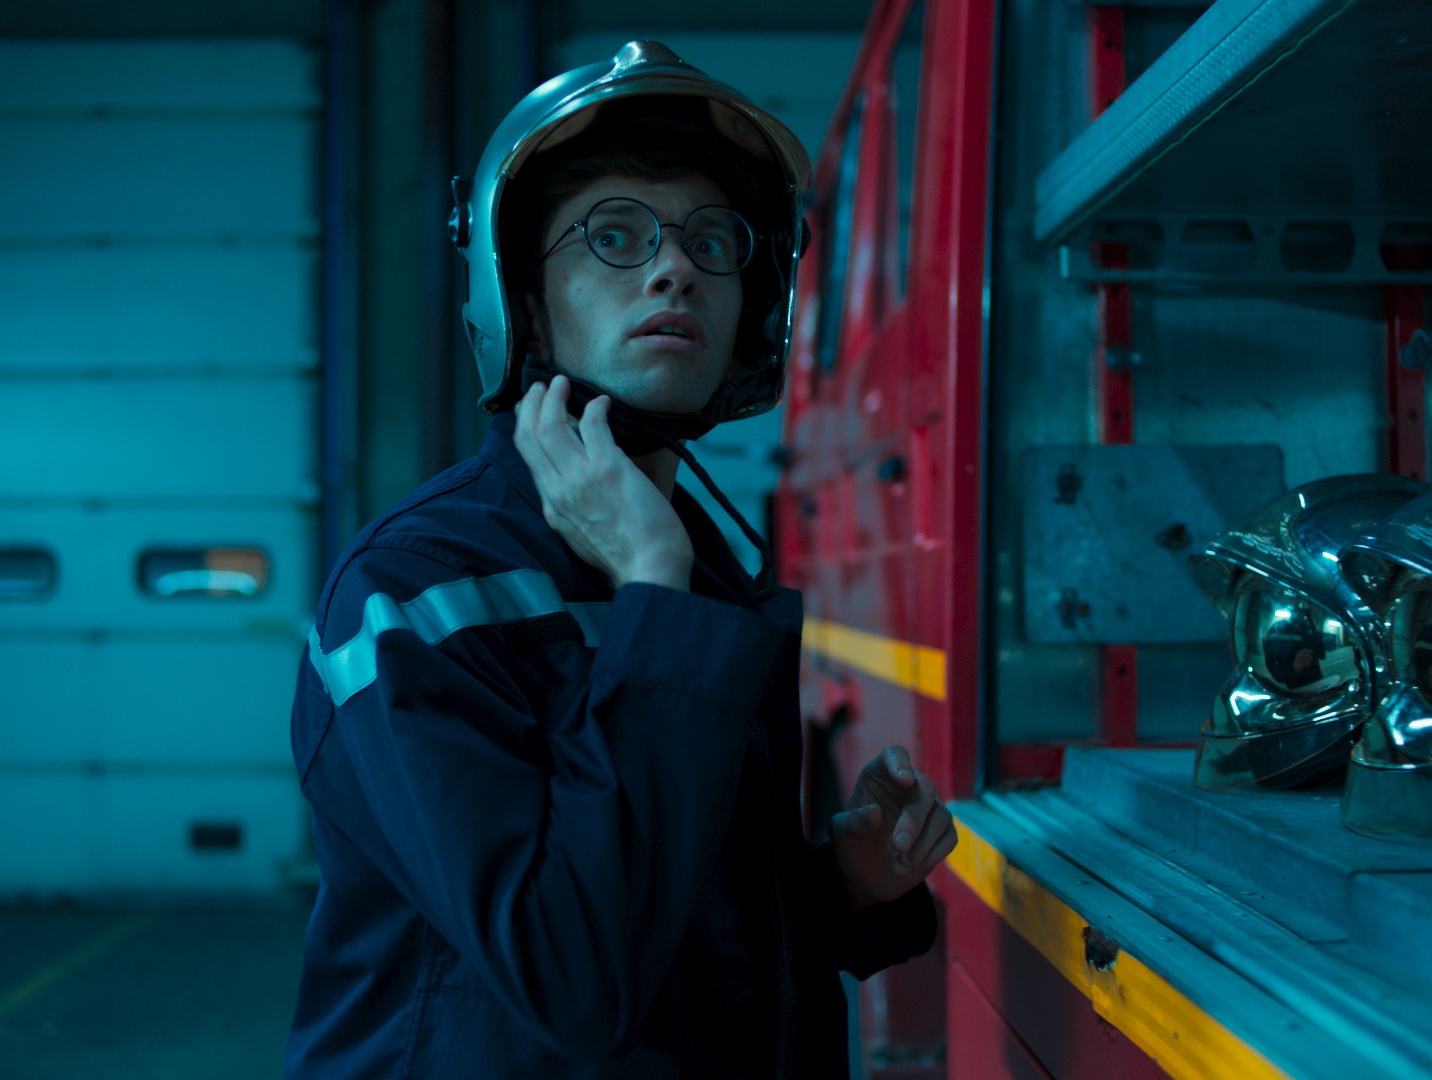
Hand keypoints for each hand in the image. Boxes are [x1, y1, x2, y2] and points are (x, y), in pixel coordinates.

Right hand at [514, 376, 692, 590]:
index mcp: (553, 507)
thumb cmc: (629, 556)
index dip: (525, 427)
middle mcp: (558, 491)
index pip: (528, 457)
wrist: (649, 569)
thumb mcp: (585, 536)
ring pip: (549, 426)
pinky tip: (604, 403)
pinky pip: (592, 425)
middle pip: (529, 436)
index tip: (531, 410)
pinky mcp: (607, 469)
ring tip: (562, 384)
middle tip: (542, 387)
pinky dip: (596, 407)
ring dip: (553, 398)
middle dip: (531, 405)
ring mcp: (579, 479)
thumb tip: (582, 485)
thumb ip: (576, 509)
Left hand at [830, 745, 956, 909]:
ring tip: (898, 866)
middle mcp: (909, 786)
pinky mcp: (942, 832)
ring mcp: (929, 808)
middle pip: (924, 789)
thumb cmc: (852, 846)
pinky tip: (910, 868)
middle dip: (914, 820)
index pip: (895, 756)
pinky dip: (931, 854)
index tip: (904, 779)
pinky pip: (949, 837)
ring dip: (921, 845)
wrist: (866, 875)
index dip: (900, 764)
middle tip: (898, 845)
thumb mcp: (841, 837)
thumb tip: (874, 812)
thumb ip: (852, 824)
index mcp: (880, 776)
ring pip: (940, 816)